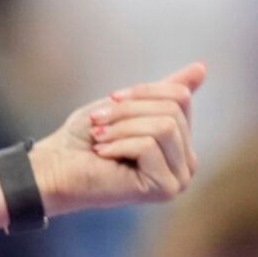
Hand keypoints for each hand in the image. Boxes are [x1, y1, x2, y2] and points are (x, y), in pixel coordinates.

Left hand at [29, 62, 204, 215]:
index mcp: (180, 142)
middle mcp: (187, 163)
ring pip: (163, 127)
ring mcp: (179, 179)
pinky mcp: (165, 189)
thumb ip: (164, 91)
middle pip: (172, 111)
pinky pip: (149, 146)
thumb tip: (202, 67)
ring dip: (121, 126)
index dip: (142, 91)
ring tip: (100, 137)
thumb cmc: (86, 136)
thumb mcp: (127, 105)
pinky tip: (103, 154)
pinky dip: (119, 143)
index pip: (180, 97)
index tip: (111, 98)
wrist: (55, 165)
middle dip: (127, 110)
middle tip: (98, 122)